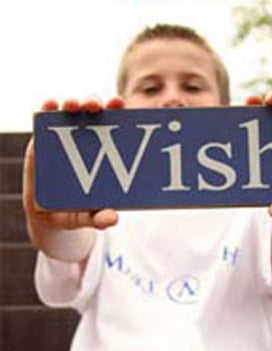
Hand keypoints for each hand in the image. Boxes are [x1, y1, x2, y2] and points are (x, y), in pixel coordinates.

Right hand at [23, 97, 125, 233]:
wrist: (47, 216)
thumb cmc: (75, 212)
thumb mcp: (87, 217)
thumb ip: (99, 218)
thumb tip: (112, 218)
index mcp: (103, 154)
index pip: (114, 127)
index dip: (118, 112)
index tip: (121, 104)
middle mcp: (86, 141)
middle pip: (93, 114)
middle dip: (95, 103)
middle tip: (96, 106)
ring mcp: (64, 139)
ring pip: (70, 113)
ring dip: (72, 104)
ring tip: (73, 106)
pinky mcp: (43, 142)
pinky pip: (45, 122)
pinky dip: (48, 110)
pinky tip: (50, 106)